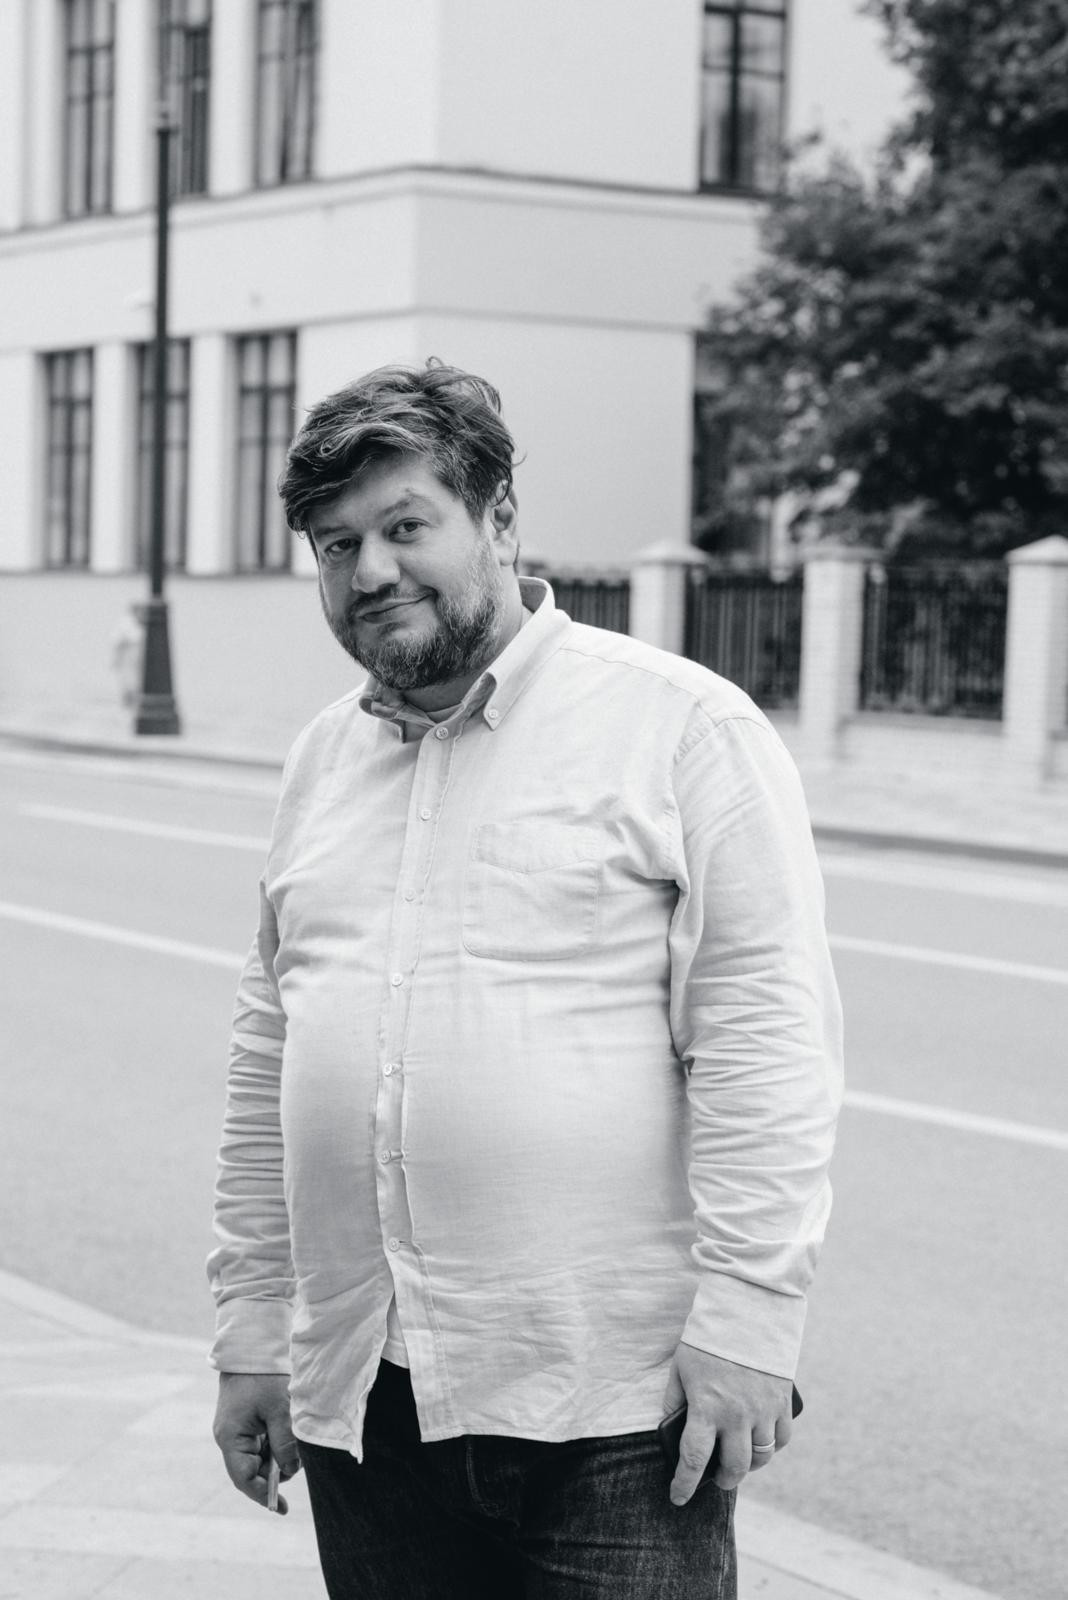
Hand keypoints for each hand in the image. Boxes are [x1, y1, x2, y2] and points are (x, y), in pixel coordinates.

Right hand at [213, 1372, 301, 1513]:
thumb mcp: (278, 1410)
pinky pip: (259, 1443)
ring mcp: (235, 1429)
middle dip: (274, 1472)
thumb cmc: (263, 1376)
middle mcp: (229, 1437)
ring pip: (257, 1457)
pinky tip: (286, 1431)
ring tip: (293, 1440)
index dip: (262, 1495)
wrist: (251, 1346)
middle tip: (297, 1462)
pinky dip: (274, 1443)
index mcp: (230, 1438)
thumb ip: (284, 1443)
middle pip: (251, 1470)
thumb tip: (290, 1471)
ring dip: (276, 1456)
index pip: (244, 1478)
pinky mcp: (243, 1421)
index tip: (281, 1508)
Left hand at [662, 1343, 793, 1503]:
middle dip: (723, 1480)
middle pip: (734, 1467)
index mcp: (706, 1407)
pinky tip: (762, 1443)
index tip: (678, 1497)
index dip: (684, 1484)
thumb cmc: (708, 1339)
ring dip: (749, 1465)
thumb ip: (673, 1399)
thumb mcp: (681, 1366)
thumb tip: (669, 1425)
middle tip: (718, 1479)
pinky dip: (772, 1446)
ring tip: (740, 1460)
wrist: (747, 1311)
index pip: (694, 1459)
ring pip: (761, 1457)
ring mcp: (763, 1410)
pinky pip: (781, 1438)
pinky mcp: (782, 1402)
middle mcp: (736, 1415)